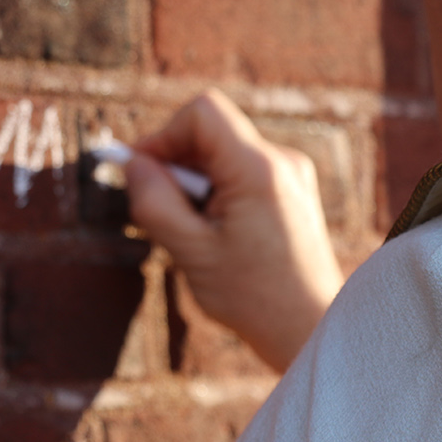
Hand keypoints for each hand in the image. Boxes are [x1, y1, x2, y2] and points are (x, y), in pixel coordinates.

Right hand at [126, 91, 341, 371]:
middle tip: (167, 215)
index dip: (163, 136)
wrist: (309, 328)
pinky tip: (218, 235)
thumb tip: (132, 164)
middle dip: (178, 166)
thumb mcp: (191, 252)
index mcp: (258, 169)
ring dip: (196, 184)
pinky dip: (217, 194)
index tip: (143, 173)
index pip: (202, 113)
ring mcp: (290, 174)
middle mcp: (281, 161)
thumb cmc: (254, 298)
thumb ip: (154, 202)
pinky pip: (240, 173)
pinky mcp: (290, 190)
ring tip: (197, 233)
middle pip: (210, 133)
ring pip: (222, 154)